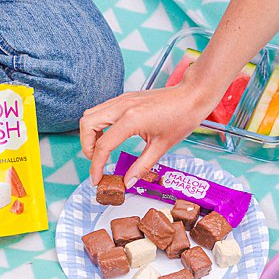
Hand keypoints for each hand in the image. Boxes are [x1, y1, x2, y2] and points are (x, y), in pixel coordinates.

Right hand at [81, 82, 214, 184]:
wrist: (192, 96)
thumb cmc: (182, 117)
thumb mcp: (162, 146)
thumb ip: (142, 166)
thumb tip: (128, 182)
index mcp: (131, 119)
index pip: (103, 145)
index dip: (96, 165)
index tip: (96, 179)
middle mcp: (122, 106)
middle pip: (87, 124)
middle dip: (86, 146)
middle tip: (96, 162)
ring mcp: (122, 99)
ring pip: (91, 114)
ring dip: (90, 134)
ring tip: (100, 151)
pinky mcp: (125, 98)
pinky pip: (102, 110)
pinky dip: (99, 124)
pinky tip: (109, 137)